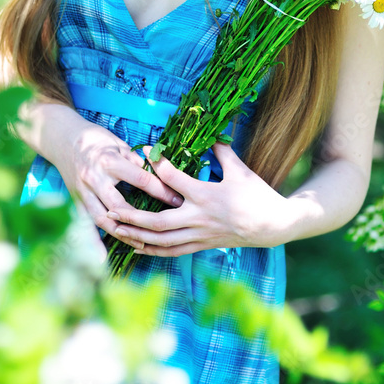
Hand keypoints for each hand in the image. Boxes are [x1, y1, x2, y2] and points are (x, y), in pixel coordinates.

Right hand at [54, 120, 185, 253]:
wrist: (63, 139)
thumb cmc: (97, 139)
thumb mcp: (119, 143)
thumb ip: (136, 161)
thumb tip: (159, 173)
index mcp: (109, 161)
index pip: (140, 179)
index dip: (160, 190)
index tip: (177, 200)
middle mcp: (94, 179)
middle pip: (120, 205)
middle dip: (142, 218)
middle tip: (164, 227)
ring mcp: (83, 193)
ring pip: (102, 218)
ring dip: (121, 233)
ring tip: (141, 244)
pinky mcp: (76, 201)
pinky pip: (84, 225)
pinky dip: (93, 242)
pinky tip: (101, 258)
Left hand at [106, 143, 291, 256]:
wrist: (273, 225)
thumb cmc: (258, 194)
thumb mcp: (240, 170)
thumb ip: (222, 152)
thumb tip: (210, 132)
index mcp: (206, 195)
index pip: (174, 180)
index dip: (157, 165)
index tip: (143, 152)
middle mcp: (199, 217)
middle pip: (158, 220)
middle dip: (132, 216)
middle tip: (110, 208)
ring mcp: (199, 235)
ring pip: (161, 240)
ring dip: (136, 236)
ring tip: (116, 230)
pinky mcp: (202, 245)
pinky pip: (172, 251)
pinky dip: (152, 250)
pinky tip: (136, 246)